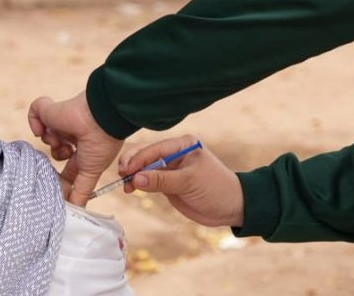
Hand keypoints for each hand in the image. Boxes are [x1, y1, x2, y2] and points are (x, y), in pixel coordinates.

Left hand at [29, 92, 122, 206]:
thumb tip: (76, 212)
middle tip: (51, 167)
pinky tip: (45, 128)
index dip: (60, 178)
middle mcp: (71, 136)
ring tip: (61, 141)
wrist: (99, 117)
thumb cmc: (101, 144)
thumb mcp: (92, 173)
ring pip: (45, 137)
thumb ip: (81, 193)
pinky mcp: (48, 110)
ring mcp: (59, 122)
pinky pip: (34, 114)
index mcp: (83, 150)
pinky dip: (36, 122)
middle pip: (55, 152)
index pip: (68, 167)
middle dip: (53, 161)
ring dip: (52, 142)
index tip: (54, 190)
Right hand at [119, 135, 243, 227]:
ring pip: (144, 168)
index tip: (127, 170)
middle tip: (123, 177)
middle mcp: (175, 153)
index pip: (155, 148)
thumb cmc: (215, 188)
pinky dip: (138, 183)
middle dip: (133, 165)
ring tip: (126, 186)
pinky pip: (148, 180)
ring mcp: (170, 168)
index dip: (139, 159)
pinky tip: (131, 188)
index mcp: (183, 145)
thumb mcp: (189, 182)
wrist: (230, 207)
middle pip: (146, 155)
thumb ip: (162, 180)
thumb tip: (136, 178)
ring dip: (133, 175)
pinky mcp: (167, 183)